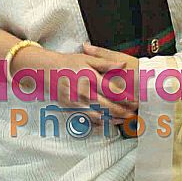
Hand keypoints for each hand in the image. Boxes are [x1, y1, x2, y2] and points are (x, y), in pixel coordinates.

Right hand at [13, 44, 137, 121]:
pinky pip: (87, 118)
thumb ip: (106, 62)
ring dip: (112, 118)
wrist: (46, 70)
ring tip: (124, 120)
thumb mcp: (87, 58)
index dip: (125, 97)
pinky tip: (107, 121)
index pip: (112, 91)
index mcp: (90, 78)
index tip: (135, 100)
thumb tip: (123, 63)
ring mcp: (76, 102)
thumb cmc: (68, 63)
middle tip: (133, 114)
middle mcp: (84, 91)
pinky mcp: (71, 108)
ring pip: (98, 114)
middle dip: (122, 111)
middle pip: (107, 105)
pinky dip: (99, 121)